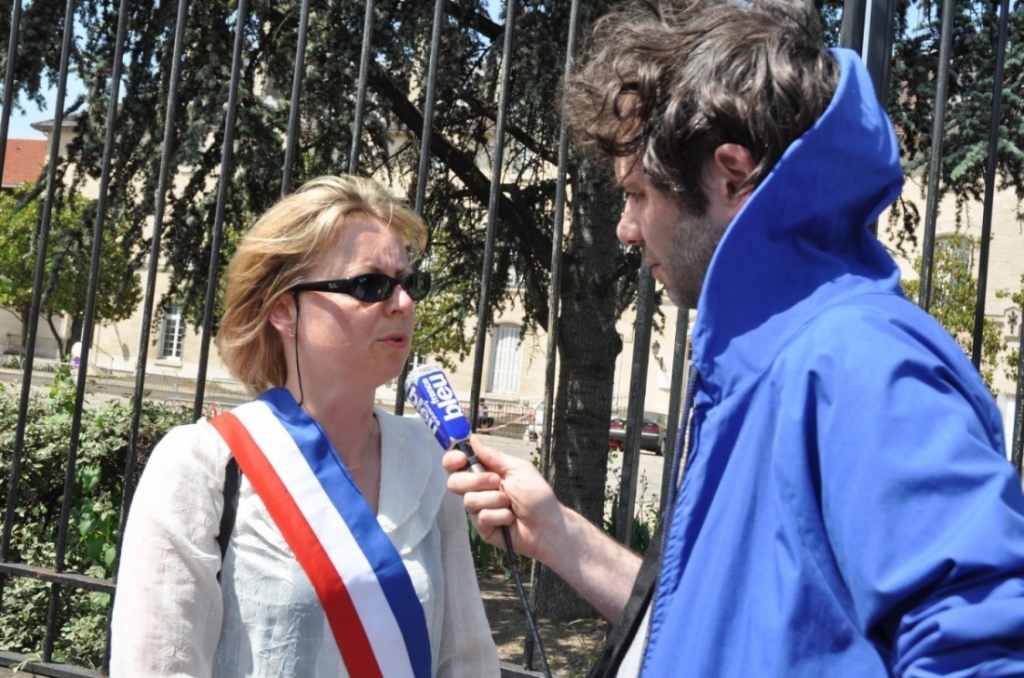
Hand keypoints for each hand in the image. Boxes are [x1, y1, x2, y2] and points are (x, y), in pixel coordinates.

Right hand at [443, 435, 562, 563]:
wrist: (548, 525)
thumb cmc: (537, 495)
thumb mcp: (518, 469)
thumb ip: (493, 456)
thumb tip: (473, 438)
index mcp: (486, 472)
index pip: (457, 464)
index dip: (452, 459)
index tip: (460, 459)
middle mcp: (478, 489)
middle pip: (454, 482)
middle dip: (477, 480)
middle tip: (498, 482)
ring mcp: (479, 509)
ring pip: (469, 500)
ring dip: (495, 500)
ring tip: (510, 504)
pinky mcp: (482, 528)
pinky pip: (481, 517)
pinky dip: (500, 516)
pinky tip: (510, 519)